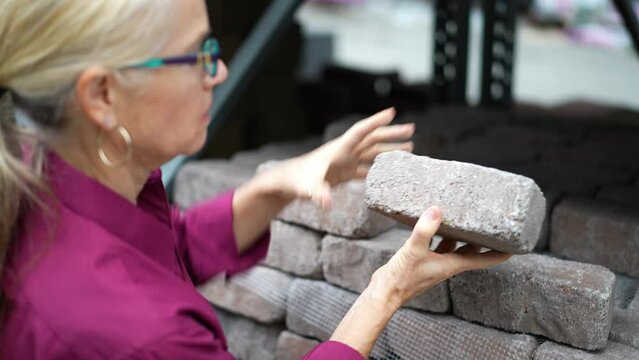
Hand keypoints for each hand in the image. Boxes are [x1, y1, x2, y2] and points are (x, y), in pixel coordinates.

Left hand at [270, 108, 413, 208]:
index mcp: (338, 149)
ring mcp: (345, 161)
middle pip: (372, 138)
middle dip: (392, 133)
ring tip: (410, 148)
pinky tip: (392, 171)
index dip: (376, 122)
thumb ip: (318, 194)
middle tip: (412, 129)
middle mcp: (344, 152)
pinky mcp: (345, 172)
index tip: (392, 112)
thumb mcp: (308, 188)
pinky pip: (367, 167)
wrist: (287, 183)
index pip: (360, 131)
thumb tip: (326, 203)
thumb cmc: (297, 182)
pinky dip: (380, 168)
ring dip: (391, 150)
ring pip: (372, 152)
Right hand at [367, 206, 511, 308]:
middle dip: (484, 241)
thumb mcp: (414, 251)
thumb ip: (425, 230)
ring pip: (455, 248)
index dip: (501, 253)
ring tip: (468, 219)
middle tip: (494, 226)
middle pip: (472, 252)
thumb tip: (436, 210)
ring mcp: (435, 264)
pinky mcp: (423, 261)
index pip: (483, 259)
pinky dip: (441, 236)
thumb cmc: (402, 278)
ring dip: (463, 236)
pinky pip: (438, 246)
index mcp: (452, 265)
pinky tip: (434, 225)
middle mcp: (447, 265)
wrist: (384, 293)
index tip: (516, 245)